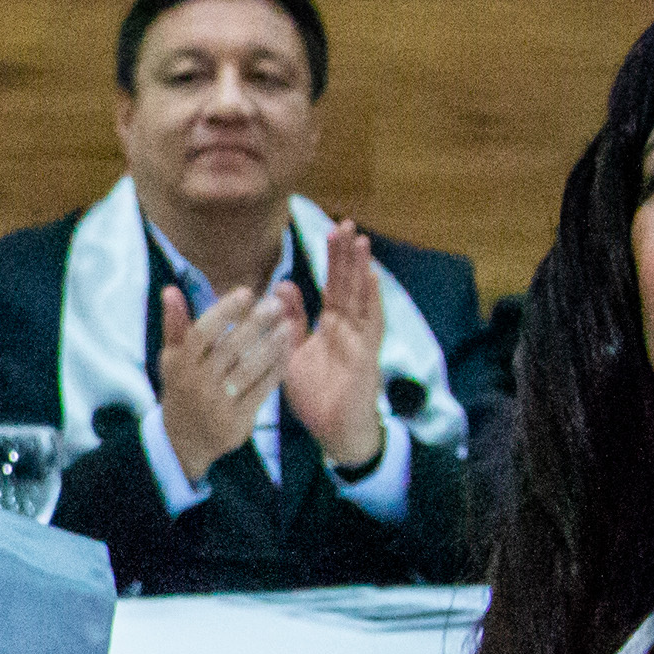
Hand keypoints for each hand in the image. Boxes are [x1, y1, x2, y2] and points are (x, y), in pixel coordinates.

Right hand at [154, 281, 301, 481]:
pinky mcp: (236, 420)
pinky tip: (287, 353)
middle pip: (229, 348)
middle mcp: (197, 383)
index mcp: (180, 364)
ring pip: (248, 369)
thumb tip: (170, 289)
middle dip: (255, 323)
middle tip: (276, 304)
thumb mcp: (172, 360)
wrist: (183, 441)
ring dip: (271, 345)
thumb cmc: (182, 389)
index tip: (246, 292)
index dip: (224, 311)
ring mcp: (217, 404)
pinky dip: (275, 370)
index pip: (201, 332)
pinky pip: (261, 390)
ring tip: (288, 325)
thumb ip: (175, 324)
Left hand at [280, 223, 392, 473]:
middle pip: (348, 284)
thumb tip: (282, 286)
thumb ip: (291, 322)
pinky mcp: (365, 354)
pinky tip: (371, 278)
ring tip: (360, 240)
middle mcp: (348, 327)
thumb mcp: (293, 354)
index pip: (333, 286)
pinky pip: (370, 324)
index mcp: (331, 326)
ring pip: (361, 297)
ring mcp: (360, 339)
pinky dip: (371, 301)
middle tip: (344, 223)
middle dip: (346, 255)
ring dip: (361, 269)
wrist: (334, 430)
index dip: (332, 260)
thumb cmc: (317, 395)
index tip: (328, 231)